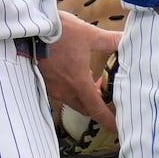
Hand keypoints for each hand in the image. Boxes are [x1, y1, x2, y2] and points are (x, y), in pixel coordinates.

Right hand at [39, 10, 120, 128]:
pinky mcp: (44, 80)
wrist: (30, 29)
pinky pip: (61, 91)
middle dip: (96, 104)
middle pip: (85, 107)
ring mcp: (53, 86)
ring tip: (90, 78)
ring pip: (72, 99)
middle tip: (105, 92)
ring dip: (83, 95)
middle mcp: (65, 90)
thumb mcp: (90, 35)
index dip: (109, 121)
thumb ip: (111, 40)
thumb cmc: (59, 33)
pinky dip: (70, 87)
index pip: (97, 110)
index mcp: (79, 84)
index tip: (117, 128)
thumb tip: (127, 41)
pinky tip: (72, 71)